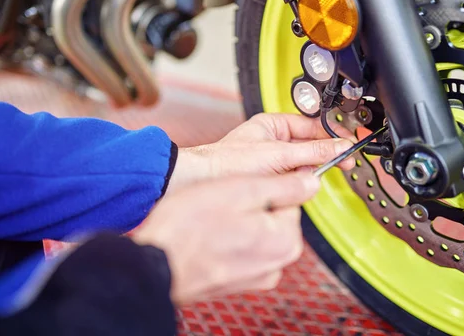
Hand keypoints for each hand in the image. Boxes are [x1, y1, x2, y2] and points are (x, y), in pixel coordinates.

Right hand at [132, 172, 319, 304]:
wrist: (152, 265)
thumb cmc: (188, 229)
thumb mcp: (242, 191)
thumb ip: (283, 186)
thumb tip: (311, 182)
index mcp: (285, 240)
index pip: (290, 199)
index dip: (263, 186)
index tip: (241, 186)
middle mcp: (277, 263)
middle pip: (274, 217)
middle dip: (250, 205)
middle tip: (220, 202)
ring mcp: (257, 276)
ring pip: (256, 232)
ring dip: (237, 222)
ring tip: (210, 220)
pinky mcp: (237, 282)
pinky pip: (241, 250)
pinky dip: (228, 240)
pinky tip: (207, 236)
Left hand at [170, 113, 355, 187]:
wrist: (200, 183)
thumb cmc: (227, 162)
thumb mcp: (277, 155)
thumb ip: (312, 152)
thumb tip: (340, 147)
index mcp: (274, 125)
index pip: (312, 127)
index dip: (332, 136)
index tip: (348, 147)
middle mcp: (273, 141)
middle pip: (309, 148)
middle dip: (320, 158)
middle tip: (340, 165)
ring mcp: (270, 162)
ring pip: (301, 167)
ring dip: (306, 174)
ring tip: (308, 178)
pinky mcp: (266, 180)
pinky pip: (290, 182)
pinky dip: (295, 186)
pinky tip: (295, 190)